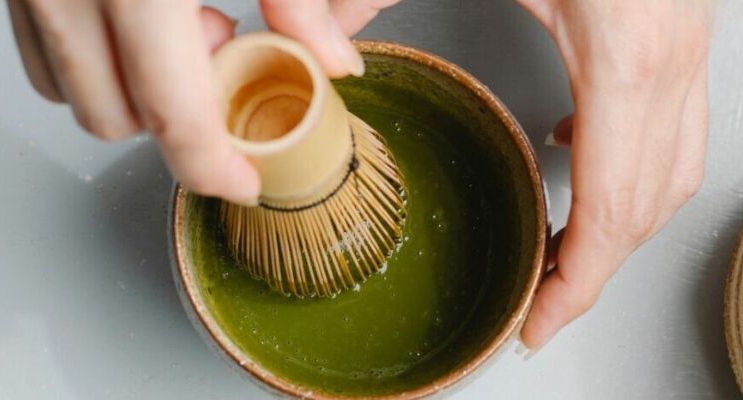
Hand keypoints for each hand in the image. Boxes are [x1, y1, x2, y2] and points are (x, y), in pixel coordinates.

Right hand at [7, 0, 398, 202]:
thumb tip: (334, 59)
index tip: (240, 180)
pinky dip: (90, 49)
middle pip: (112, 116)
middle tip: (221, 56)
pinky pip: (38, 43)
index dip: (210, 163)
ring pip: (66, 86)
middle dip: (171, 113)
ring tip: (176, 24)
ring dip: (129, 83)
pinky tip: (133, 8)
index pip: (171, 113)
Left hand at [516, 0, 713, 349]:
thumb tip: (316, 59)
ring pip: (676, 173)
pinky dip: (630, 164)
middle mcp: (673, 51)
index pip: (618, 202)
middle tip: (538, 308)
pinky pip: (673, 123)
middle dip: (596, 271)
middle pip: (650, 204)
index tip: (540, 324)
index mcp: (623, 44)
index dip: (583, 282)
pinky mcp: (676, 27)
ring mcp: (688, 39)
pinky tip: (567, 150)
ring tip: (558, 254)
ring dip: (619, 226)